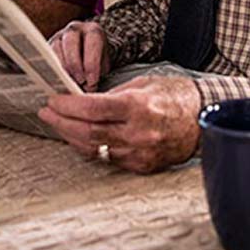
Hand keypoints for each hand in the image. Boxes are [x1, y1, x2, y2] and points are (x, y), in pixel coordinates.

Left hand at [38, 76, 200, 172]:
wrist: (203, 119)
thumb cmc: (174, 96)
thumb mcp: (143, 84)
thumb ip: (112, 95)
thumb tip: (82, 101)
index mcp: (138, 107)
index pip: (92, 108)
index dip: (67, 105)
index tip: (53, 100)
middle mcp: (138, 132)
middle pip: (87, 132)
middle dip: (61, 122)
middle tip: (47, 113)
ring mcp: (140, 152)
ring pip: (94, 148)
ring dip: (72, 136)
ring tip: (60, 124)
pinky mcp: (142, 166)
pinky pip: (109, 158)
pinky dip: (93, 147)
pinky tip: (83, 137)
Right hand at [48, 21, 110, 90]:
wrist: (86, 51)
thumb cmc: (96, 59)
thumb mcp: (102, 64)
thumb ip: (97, 74)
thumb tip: (88, 89)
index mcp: (93, 31)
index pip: (92, 44)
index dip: (92, 64)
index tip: (92, 82)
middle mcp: (75, 30)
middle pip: (71, 43)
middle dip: (75, 65)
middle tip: (80, 82)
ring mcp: (59, 36)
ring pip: (57, 49)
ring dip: (63, 68)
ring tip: (70, 83)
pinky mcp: (48, 45)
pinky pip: (47, 56)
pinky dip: (53, 69)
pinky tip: (60, 80)